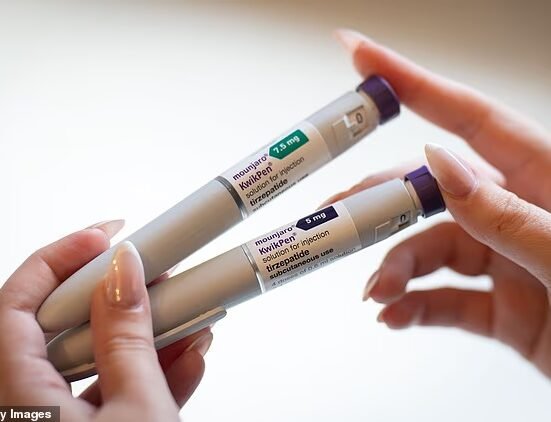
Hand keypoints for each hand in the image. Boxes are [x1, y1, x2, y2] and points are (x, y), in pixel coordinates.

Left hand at [0, 221, 212, 420]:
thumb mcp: (138, 411)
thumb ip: (127, 341)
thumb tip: (124, 276)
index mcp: (19, 399)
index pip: (15, 305)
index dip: (57, 260)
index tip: (103, 238)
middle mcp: (28, 409)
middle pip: (62, 327)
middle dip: (117, 296)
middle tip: (151, 273)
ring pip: (94, 360)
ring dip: (144, 337)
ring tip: (186, 315)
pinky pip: (112, 393)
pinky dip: (148, 375)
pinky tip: (186, 359)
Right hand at [329, 30, 550, 375]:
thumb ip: (507, 217)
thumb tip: (441, 168)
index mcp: (543, 179)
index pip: (467, 118)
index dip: (411, 82)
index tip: (361, 55)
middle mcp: (517, 213)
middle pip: (428, 190)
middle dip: (376, 203)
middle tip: (334, 216)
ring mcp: (506, 260)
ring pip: (429, 249)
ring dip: (394, 268)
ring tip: (377, 293)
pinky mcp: (501, 307)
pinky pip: (445, 300)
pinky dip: (413, 307)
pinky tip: (393, 314)